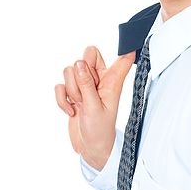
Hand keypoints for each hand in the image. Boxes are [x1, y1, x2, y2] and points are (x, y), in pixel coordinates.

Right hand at [55, 46, 134, 169]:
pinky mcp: (72, 94)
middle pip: (87, 56)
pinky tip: (72, 110)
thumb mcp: (94, 107)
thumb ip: (86, 85)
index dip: (126, 48)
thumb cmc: (100, 130)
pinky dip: (62, 99)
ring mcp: (84, 86)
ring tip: (79, 105)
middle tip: (85, 92)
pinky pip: (60, 86)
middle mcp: (99, 80)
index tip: (130, 40)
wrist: (90, 148)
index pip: (122, 58)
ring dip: (71, 90)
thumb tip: (79, 63)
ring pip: (69, 71)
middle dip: (80, 73)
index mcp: (112, 81)